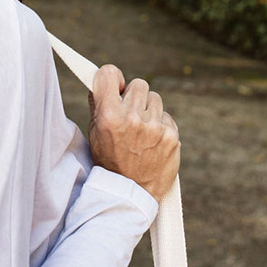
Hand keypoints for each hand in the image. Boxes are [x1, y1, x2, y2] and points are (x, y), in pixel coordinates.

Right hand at [87, 64, 179, 200]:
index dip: (113, 78)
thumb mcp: (95, 134)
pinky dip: (161, 126)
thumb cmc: (109, 162)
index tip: (116, 86)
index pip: (110, 73)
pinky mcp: (172, 136)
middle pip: (138, 84)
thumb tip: (102, 80)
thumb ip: (99, 105)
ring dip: (149, 110)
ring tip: (142, 132)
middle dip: (134, 97)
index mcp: (109, 116)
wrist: (130, 194)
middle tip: (130, 114)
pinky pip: (167, 117)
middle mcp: (132, 118)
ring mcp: (154, 127)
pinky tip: (152, 142)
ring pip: (155, 99)